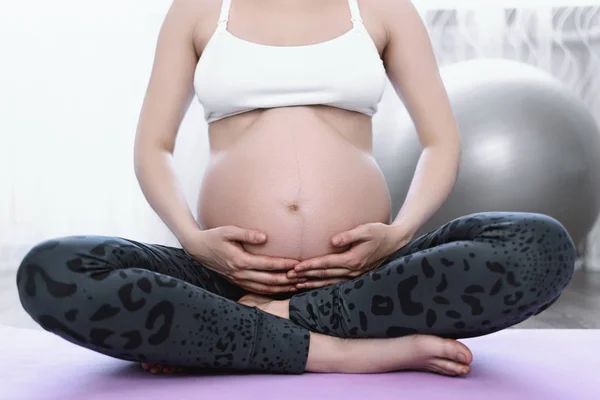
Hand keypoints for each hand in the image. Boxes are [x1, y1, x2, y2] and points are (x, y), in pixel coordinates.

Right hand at [182, 227, 303, 294]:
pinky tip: (282, 288)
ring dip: (282, 288)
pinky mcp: (237, 282)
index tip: (299, 263)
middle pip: (269, 280)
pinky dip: (271, 291)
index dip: (284, 265)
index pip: (268, 265)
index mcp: (239, 261)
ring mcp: (238, 280)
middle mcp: (240, 273)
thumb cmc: (214, 236)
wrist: (197, 248)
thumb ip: (246, 234)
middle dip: (288, 280)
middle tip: (304, 277)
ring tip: (298, 285)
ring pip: (265, 289)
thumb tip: (264, 237)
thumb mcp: (228, 231)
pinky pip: (257, 290)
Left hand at [287, 223, 412, 288]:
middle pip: (324, 275)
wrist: (394, 241)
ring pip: (328, 281)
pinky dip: (322, 284)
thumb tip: (332, 241)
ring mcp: (354, 275)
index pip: (326, 264)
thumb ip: (349, 235)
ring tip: (295, 284)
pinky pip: (335, 282)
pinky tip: (312, 284)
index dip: (310, 266)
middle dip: (306, 276)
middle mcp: (352, 271)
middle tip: (288, 277)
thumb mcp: (366, 230)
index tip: (296, 267)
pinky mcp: (355, 275)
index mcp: (353, 260)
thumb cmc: (379, 232)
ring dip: (312, 283)